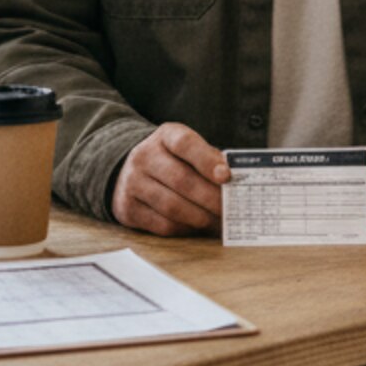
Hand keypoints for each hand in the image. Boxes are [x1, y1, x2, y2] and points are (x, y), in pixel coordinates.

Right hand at [112, 123, 227, 235]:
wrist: (130, 172)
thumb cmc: (173, 161)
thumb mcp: (189, 150)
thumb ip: (211, 160)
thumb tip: (237, 180)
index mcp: (165, 136)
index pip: (185, 143)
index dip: (207, 160)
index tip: (227, 176)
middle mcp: (143, 157)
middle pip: (182, 180)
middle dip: (211, 198)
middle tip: (232, 209)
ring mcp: (132, 183)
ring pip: (172, 206)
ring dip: (201, 217)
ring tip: (220, 222)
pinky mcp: (127, 209)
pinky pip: (163, 225)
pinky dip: (187, 229)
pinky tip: (200, 228)